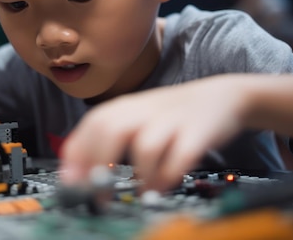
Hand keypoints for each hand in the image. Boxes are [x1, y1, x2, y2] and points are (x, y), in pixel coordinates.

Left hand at [59, 75, 249, 190]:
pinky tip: (161, 188)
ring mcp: (171, 120)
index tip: (70, 182)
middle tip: (97, 196)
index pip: (91, 125)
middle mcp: (144, 110)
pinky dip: (168, 176)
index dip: (77, 155)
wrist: (221, 97)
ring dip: (138, 174)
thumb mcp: (135, 119)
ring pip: (145, 145)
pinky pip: (180, 156)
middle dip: (98, 165)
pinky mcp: (198, 132)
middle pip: (111, 130)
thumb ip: (105, 140)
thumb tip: (73, 172)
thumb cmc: (171, 116)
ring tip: (139, 192)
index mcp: (125, 107)